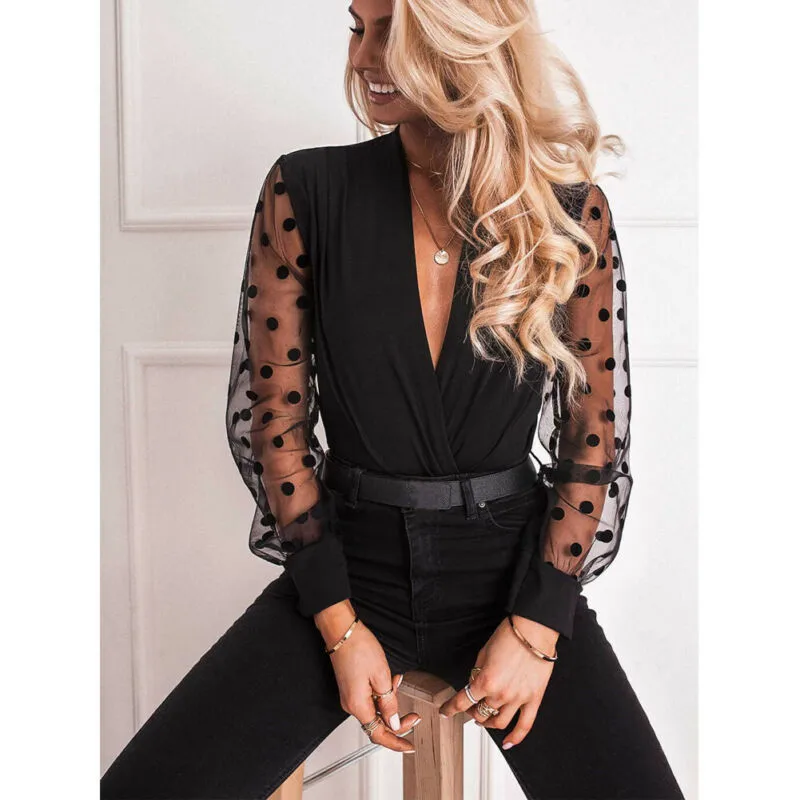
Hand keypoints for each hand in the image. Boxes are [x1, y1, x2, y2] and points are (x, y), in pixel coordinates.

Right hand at [315, 601, 419, 752]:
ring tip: (397, 681)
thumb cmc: (358, 648)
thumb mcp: (381, 676)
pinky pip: (370, 698)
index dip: (396, 743)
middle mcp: (351, 704)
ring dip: (390, 701)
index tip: (409, 746)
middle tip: (414, 716)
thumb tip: (393, 722)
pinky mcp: (351, 687)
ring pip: (375, 710)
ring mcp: (350, 696)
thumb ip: (389, 703)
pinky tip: (389, 678)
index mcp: (358, 706)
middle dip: (397, 720)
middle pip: (378, 724)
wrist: (342, 630)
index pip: (378, 735)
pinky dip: (382, 692)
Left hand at [437, 614, 558, 749]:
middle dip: (471, 711)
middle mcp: (500, 694)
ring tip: (484, 718)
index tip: (445, 711)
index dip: (450, 708)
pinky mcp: (533, 699)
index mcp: (485, 681)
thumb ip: (477, 673)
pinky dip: (515, 737)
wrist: (533, 630)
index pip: (462, 702)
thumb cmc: (509, 636)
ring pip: (498, 723)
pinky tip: (507, 742)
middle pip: (480, 713)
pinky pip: (525, 726)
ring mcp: (518, 699)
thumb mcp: (483, 653)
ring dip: (488, 723)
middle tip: (470, 707)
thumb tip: (473, 686)